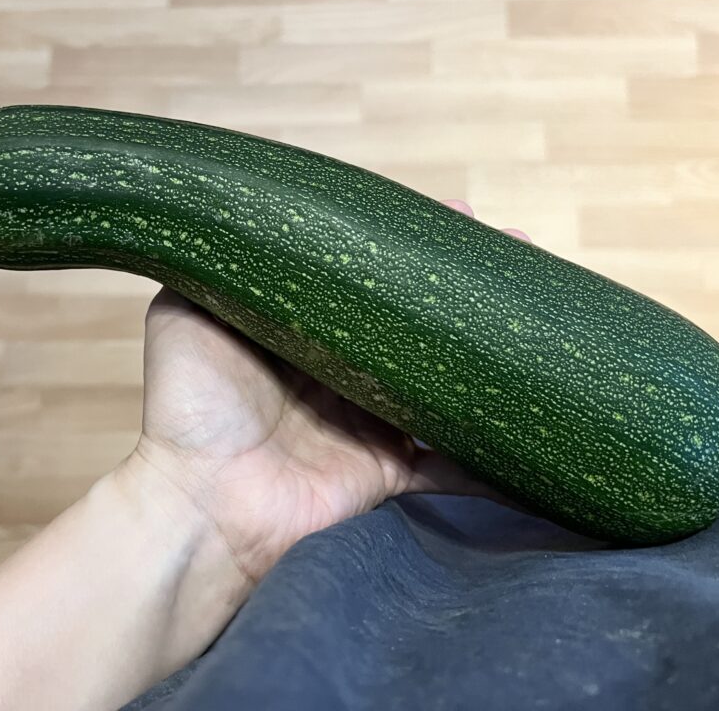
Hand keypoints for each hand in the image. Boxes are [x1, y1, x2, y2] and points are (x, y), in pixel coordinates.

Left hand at [125, 201, 530, 582]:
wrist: (201, 504)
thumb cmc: (189, 407)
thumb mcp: (187, 312)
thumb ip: (215, 265)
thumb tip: (241, 214)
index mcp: (304, 331)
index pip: (368, 280)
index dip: (411, 249)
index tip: (457, 214)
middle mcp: (343, 373)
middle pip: (416, 325)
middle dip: (466, 292)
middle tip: (516, 250)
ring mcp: (370, 424)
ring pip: (443, 383)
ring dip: (487, 353)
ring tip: (530, 313)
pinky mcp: (389, 472)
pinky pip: (453, 464)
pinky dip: (493, 452)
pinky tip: (531, 414)